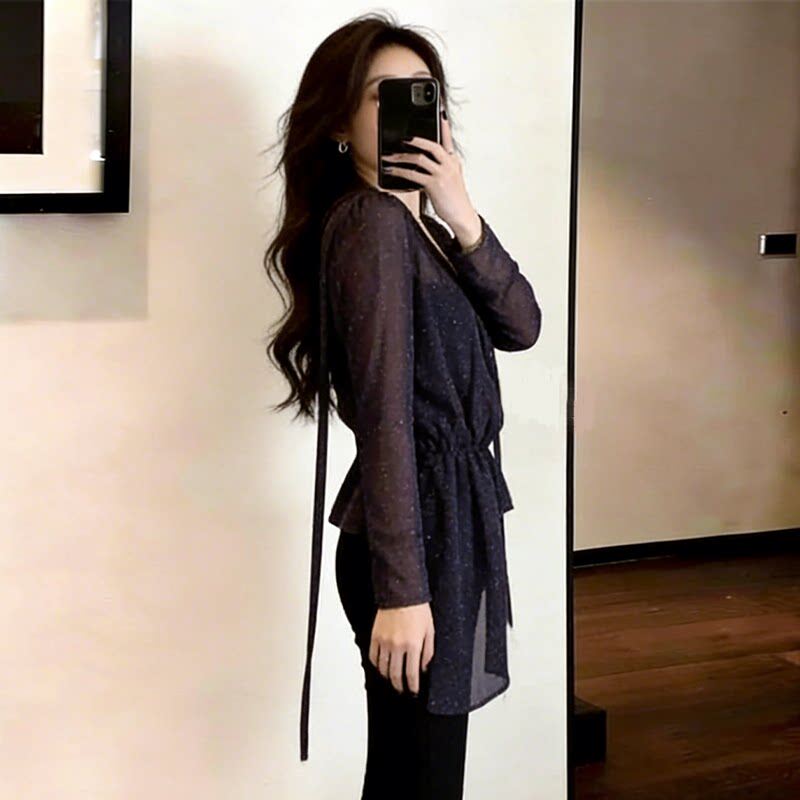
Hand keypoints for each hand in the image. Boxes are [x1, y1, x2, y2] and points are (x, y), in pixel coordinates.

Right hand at [370, 602, 434, 695]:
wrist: (402, 592)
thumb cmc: (418, 609)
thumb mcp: (430, 630)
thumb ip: (428, 652)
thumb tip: (424, 668)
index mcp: (413, 645)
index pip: (412, 674)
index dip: (412, 687)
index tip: (413, 691)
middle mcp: (397, 646)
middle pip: (395, 675)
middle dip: (399, 686)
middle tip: (402, 690)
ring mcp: (384, 642)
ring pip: (383, 669)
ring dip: (388, 678)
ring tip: (392, 681)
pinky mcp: (375, 636)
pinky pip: (373, 657)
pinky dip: (377, 666)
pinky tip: (381, 667)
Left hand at [381, 110, 479, 238]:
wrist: (462, 216)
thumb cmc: (454, 200)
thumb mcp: (449, 180)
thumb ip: (437, 169)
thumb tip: (418, 164)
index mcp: (453, 160)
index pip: (447, 138)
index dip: (443, 125)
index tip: (439, 112)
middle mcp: (449, 164)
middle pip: (431, 144)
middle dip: (415, 139)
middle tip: (402, 139)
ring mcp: (442, 173)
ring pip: (418, 158)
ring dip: (400, 157)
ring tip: (387, 158)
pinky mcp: (434, 184)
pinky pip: (413, 174)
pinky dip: (400, 171)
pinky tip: (391, 171)